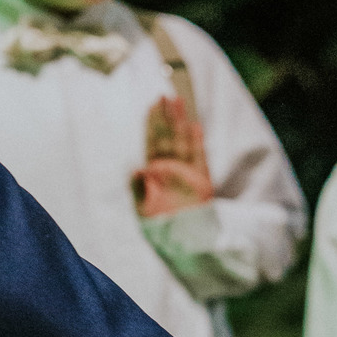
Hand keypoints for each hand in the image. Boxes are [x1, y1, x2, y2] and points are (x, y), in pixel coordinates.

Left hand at [132, 95, 212, 216]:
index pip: (153, 141)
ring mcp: (186, 172)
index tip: (152, 105)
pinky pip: (199, 157)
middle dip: (167, 116)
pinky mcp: (201, 180)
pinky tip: (195, 126)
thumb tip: (135, 168)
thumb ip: (138, 188)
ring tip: (180, 101)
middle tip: (166, 95)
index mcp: (155, 171)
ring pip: (183, 141)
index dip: (152, 123)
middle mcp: (171, 168)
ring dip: (181, 122)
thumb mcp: (142, 207)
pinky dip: (197, 142)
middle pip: (168, 136)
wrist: (182, 241)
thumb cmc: (160, 225)